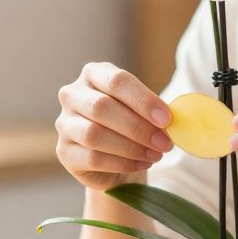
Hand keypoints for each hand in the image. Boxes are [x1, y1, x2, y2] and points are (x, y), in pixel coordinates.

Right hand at [56, 62, 173, 190]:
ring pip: (93, 134)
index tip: (167, 119)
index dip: (143, 100)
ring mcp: (64, 124)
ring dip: (130, 147)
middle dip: (138, 127)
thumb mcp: (144, 112)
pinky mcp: (64, 153)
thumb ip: (155, 112)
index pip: (117, 80)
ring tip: (155, 154)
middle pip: (102, 107)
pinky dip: (122, 163)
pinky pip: (92, 158)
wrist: (115, 159)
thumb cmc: (132, 127)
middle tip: (164, 143)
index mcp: (94, 74)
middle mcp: (73, 95)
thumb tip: (173, 121)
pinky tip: (141, 164)